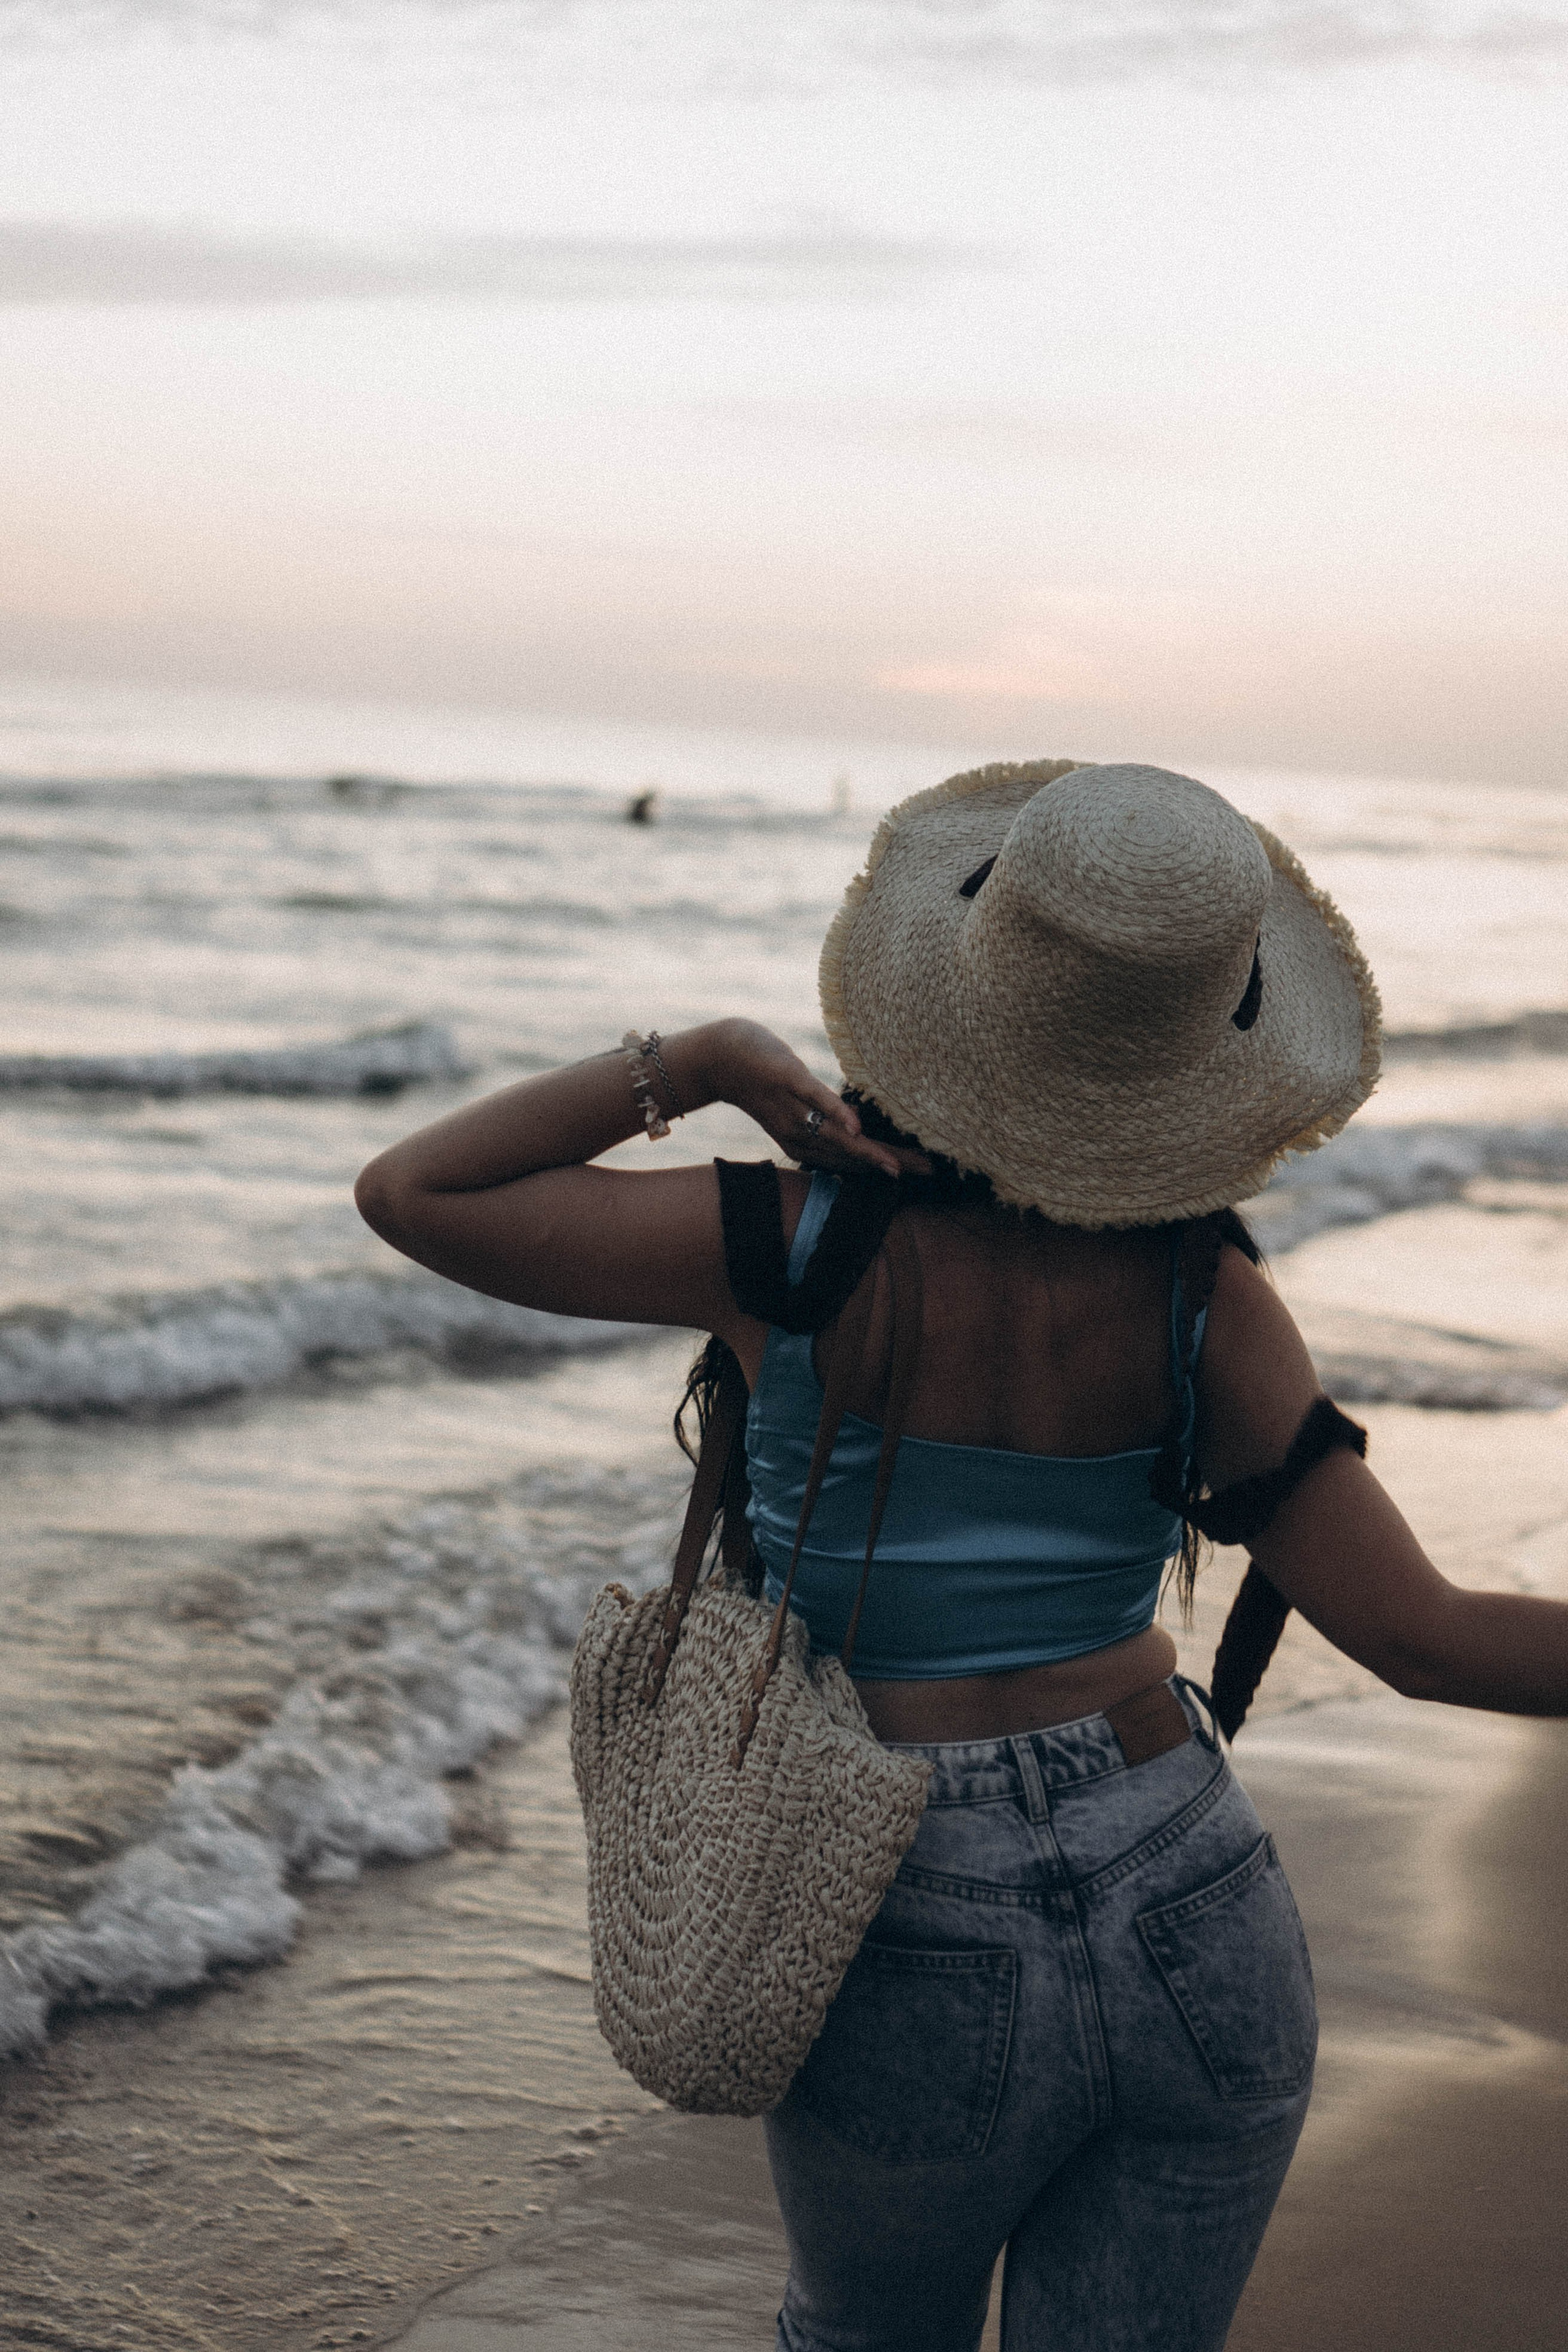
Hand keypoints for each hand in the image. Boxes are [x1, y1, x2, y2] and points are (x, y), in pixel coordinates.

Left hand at [707, 1020, 929, 1181]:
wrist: (721, 1056)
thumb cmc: (762, 1076)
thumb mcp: (794, 1105)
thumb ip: (823, 1118)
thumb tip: (857, 1127)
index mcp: (802, 1141)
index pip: (848, 1159)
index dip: (881, 1166)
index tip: (917, 1173)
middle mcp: (798, 1132)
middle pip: (849, 1154)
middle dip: (888, 1164)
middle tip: (927, 1171)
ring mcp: (793, 1107)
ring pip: (836, 1136)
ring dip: (869, 1151)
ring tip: (903, 1165)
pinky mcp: (787, 1080)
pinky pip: (815, 1100)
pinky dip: (837, 1114)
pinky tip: (858, 1128)